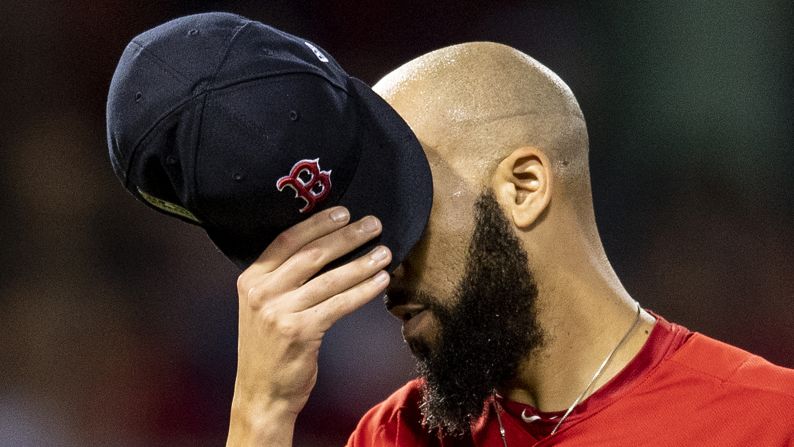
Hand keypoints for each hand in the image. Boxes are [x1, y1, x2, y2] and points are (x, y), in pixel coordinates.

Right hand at [227, 206, 390, 445]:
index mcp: (252, 279)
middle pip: (311, 255)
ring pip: (330, 279)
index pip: (287, 240)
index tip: (345, 212)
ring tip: (385, 252)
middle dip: (347, 237)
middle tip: (374, 225)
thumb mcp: (265, 306)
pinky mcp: (299, 331)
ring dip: (362, 263)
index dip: (318, 224)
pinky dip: (363, 291)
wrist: (262, 393)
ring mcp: (279, 312)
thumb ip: (284, 278)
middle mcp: (262, 292)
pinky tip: (380, 281)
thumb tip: (327, 246)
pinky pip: (339, 304)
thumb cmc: (271, 347)